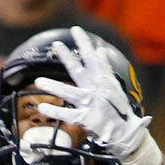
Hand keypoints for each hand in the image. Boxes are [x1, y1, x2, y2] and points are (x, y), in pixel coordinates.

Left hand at [34, 26, 155, 164]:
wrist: (127, 133)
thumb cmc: (118, 110)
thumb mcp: (113, 88)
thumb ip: (105, 70)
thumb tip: (100, 52)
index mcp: (104, 82)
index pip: (93, 59)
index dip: (85, 45)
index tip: (76, 31)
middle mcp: (97, 90)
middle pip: (79, 71)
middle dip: (67, 58)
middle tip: (56, 45)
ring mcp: (91, 104)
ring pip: (69, 93)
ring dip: (53, 86)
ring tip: (38, 81)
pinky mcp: (87, 119)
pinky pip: (67, 115)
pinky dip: (55, 111)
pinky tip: (42, 107)